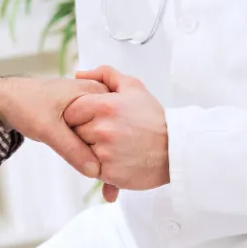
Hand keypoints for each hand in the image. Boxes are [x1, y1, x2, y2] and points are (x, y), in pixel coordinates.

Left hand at [0, 75, 108, 178]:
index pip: (118, 118)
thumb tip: (94, 171)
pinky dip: (95, 156)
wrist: (8, 99)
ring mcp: (89, 110)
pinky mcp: (81, 120)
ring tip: (109, 185)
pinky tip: (97, 176)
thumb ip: (71, 148)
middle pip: (113, 130)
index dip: (118, 142)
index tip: (115, 165)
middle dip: (112, 155)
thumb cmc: (26, 104)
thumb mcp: (48, 128)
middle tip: (111, 182)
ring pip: (105, 137)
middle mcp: (95, 99)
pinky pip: (94, 139)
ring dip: (104, 158)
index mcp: (93, 93)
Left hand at [63, 66, 169, 199]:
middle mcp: (103, 129)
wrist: (176, 149)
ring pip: (80, 150)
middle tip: (103, 132)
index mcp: (105, 106)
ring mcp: (106, 152)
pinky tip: (114, 158)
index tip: (89, 117)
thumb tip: (79, 74)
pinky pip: (91, 169)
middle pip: (74, 130)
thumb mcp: (133, 86)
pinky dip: (98, 165)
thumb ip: (104, 74)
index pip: (71, 110)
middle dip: (84, 131)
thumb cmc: (153, 117)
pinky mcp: (110, 173)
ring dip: (89, 149)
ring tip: (110, 145)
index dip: (78, 114)